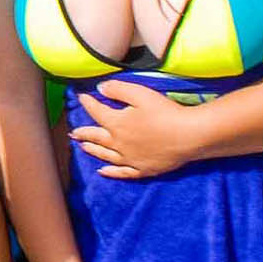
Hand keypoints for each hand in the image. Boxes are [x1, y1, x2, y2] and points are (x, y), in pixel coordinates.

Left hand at [72, 79, 194, 178]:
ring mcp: (130, 159)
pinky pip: (122, 172)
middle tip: (73, 133)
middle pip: (96, 137)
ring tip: (82, 147)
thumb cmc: (165, 112)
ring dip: (93, 150)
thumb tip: (100, 89)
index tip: (81, 97)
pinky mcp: (143, 169)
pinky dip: (111, 172)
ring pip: (106, 155)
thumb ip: (117, 90)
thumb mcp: (140, 93)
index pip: (96, 112)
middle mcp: (118, 143)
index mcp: (116, 123)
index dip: (87, 103)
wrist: (189, 135)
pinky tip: (103, 172)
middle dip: (83, 133)